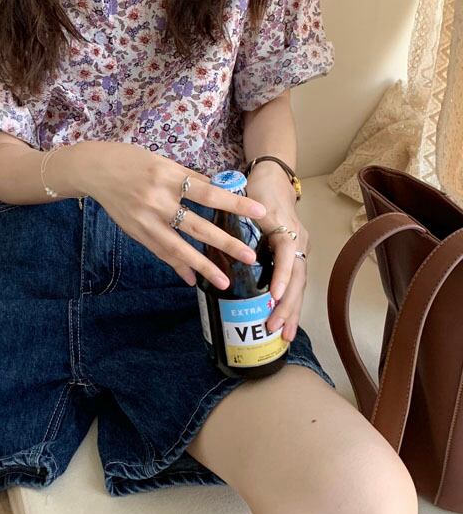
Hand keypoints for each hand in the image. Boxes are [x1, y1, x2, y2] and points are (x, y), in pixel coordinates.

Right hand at [73, 142, 267, 288]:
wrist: (95, 170)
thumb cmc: (131, 160)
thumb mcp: (163, 162)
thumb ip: (188, 178)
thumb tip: (219, 190)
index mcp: (168, 178)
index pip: (208, 193)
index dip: (235, 203)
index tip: (260, 212)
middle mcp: (157, 201)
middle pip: (197, 225)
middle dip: (225, 243)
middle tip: (249, 256)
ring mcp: (145, 220)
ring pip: (178, 247)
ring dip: (202, 266)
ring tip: (224, 281)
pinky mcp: (136, 232)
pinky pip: (160, 252)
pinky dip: (177, 266)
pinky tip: (192, 279)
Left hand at [244, 162, 309, 342]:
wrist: (273, 178)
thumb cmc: (259, 189)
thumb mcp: (249, 199)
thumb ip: (235, 210)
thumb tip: (214, 225)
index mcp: (287, 230)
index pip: (288, 257)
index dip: (282, 277)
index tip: (274, 296)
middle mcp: (298, 243)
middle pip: (297, 279)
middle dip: (287, 306)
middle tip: (274, 327)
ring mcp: (298, 252)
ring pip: (299, 286)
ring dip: (292, 311)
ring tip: (284, 335)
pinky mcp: (293, 258)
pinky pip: (294, 284)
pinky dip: (290, 305)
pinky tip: (284, 323)